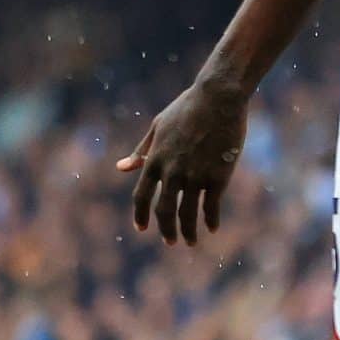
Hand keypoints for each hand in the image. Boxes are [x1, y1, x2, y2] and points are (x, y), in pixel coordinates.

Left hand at [119, 80, 250, 246]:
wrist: (218, 97)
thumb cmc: (188, 107)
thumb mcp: (158, 126)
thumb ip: (141, 151)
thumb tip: (121, 168)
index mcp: (155, 160)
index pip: (141, 196)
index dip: (140, 215)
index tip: (142, 228)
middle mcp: (172, 172)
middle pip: (164, 211)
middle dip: (166, 230)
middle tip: (170, 241)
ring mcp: (195, 176)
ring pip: (188, 214)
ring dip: (188, 232)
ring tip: (190, 242)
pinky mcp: (218, 176)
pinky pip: (211, 206)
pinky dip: (210, 220)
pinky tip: (212, 228)